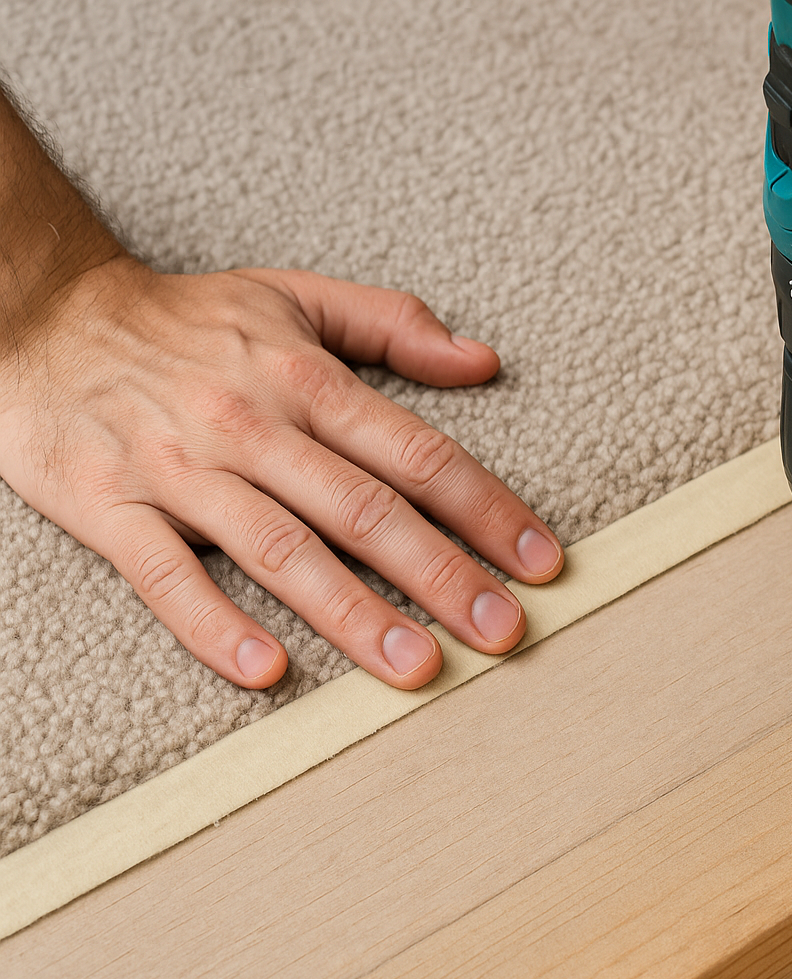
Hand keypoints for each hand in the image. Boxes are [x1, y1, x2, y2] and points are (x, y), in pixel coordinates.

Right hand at [0, 256, 563, 688]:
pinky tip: (266, 669)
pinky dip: (212, 623)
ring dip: (354, 612)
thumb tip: (483, 360)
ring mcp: (180, 471)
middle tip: (505, 632)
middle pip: (365, 509)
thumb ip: (392, 324)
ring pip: (280, 550)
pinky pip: (163, 575)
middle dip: (444, 575)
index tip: (542, 562)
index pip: (417, 454)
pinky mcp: (110, 508)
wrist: (38, 317)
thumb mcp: (292, 297)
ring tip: (417, 666)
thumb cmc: (182, 320)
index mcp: (304, 380)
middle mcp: (252, 427)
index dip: (487, 509)